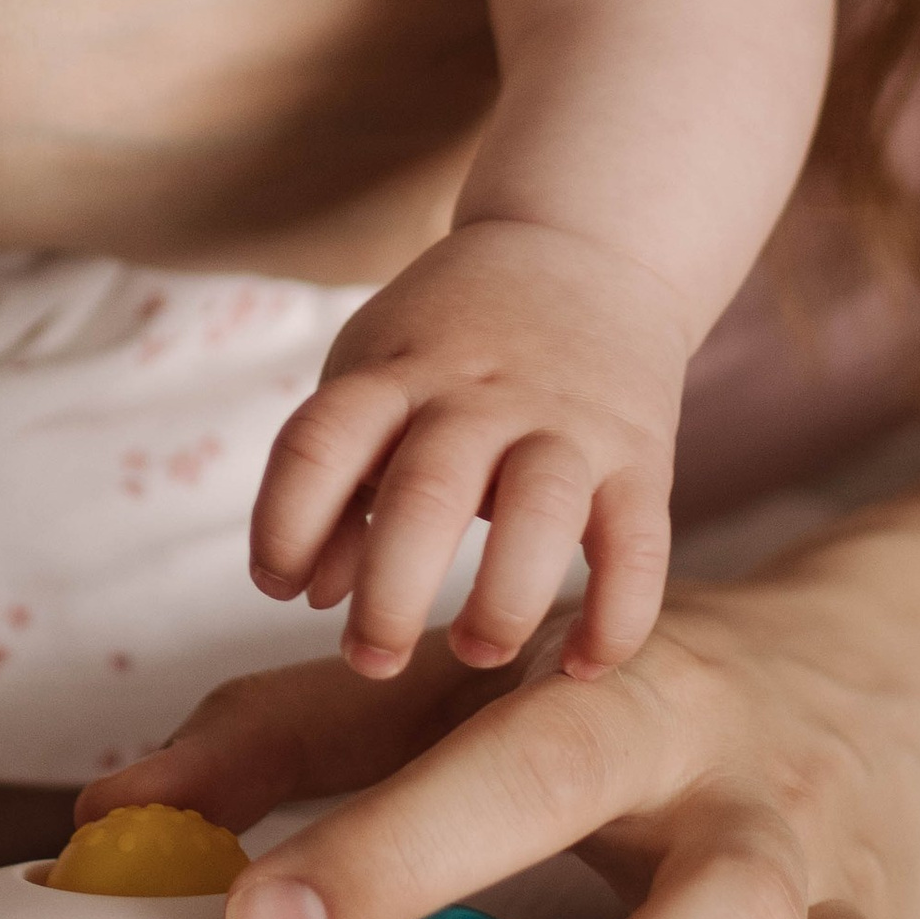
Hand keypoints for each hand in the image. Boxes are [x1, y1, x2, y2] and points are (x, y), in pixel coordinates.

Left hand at [86, 562, 919, 918]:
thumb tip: (110, 811)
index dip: (396, 844)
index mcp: (641, 705)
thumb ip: (289, 735)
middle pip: (720, 905)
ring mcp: (843, 915)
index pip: (526, 762)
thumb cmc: (624, 696)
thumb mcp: (472, 677)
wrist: (879, 670)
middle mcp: (759, 809)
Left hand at [251, 221, 687, 680]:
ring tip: (474, 651)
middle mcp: (478, 394)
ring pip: (540, 511)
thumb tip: (310, 599)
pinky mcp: (641, 454)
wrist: (585, 252)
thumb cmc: (450, 342)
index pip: (319, 442)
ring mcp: (566, 422)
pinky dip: (617, 616)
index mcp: (395, 372)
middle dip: (390, 595)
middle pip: (426, 492)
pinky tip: (583, 667)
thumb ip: (336, 487)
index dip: (283, 524)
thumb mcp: (375, 378)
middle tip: (370, 659)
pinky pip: (639, 545)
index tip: (278, 587)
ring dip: (502, 601)